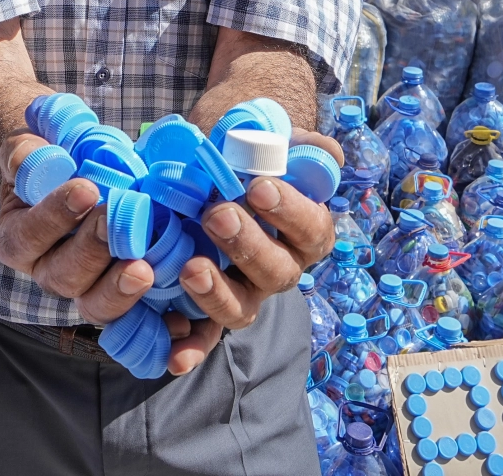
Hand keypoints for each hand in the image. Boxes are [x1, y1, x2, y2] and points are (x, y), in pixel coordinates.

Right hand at [0, 133, 158, 324]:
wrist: (80, 174)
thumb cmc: (52, 158)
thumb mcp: (29, 146)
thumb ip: (22, 152)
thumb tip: (26, 162)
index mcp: (19, 238)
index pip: (28, 236)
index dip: (54, 217)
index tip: (86, 189)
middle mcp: (48, 270)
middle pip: (63, 277)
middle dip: (91, 250)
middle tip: (115, 221)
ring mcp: (85, 287)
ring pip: (95, 303)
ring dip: (119, 289)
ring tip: (143, 269)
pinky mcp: (120, 296)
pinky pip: (134, 320)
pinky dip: (154, 322)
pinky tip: (175, 317)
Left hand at [170, 129, 343, 373]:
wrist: (212, 168)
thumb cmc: (250, 158)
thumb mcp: (277, 144)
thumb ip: (302, 147)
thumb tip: (328, 154)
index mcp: (305, 233)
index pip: (311, 229)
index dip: (289, 211)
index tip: (259, 186)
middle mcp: (280, 269)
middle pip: (276, 271)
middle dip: (247, 244)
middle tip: (216, 213)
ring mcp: (245, 292)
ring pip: (242, 308)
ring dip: (218, 293)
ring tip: (191, 267)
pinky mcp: (209, 309)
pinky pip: (205, 337)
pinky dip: (191, 350)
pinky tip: (174, 358)